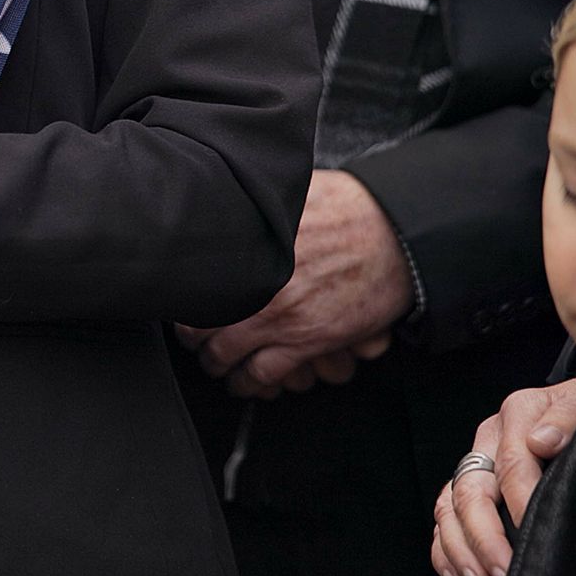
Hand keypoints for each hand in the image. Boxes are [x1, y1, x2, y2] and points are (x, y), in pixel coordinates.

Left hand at [181, 170, 413, 390]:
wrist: (395, 234)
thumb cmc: (345, 206)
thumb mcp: (288, 193)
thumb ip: (253, 202)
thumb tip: (226, 192)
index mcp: (244, 253)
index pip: (191, 287)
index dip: (181, 300)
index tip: (180, 302)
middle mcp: (254, 289)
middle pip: (200, 326)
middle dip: (191, 337)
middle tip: (191, 339)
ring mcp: (279, 319)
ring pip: (225, 356)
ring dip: (214, 364)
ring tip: (212, 363)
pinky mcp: (308, 342)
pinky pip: (263, 374)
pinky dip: (247, 383)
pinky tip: (242, 384)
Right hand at [431, 373, 575, 575]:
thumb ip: (567, 416)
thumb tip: (542, 441)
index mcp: (514, 416)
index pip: (510, 463)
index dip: (519, 500)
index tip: (532, 530)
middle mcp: (487, 439)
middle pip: (470, 490)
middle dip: (482, 535)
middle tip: (501, 568)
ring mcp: (476, 461)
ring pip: (449, 505)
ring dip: (459, 546)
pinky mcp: (471, 482)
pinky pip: (444, 514)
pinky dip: (443, 546)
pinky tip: (453, 572)